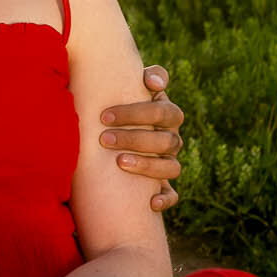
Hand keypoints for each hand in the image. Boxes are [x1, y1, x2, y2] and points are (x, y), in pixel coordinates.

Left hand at [102, 63, 183, 211]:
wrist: (109, 136)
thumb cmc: (113, 107)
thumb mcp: (118, 88)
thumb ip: (128, 75)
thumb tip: (151, 79)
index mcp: (164, 112)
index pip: (163, 110)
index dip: (138, 112)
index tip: (105, 115)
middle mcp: (170, 137)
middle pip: (166, 138)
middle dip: (134, 138)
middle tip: (103, 138)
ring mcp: (168, 161)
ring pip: (172, 166)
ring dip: (147, 165)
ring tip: (119, 162)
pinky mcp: (163, 185)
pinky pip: (173, 195)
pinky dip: (165, 198)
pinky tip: (150, 201)